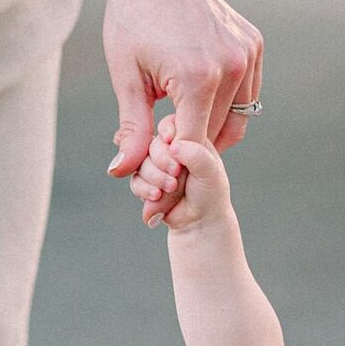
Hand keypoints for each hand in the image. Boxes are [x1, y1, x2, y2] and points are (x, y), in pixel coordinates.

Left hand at [103, 0, 260, 215]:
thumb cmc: (133, 18)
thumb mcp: (126, 75)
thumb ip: (132, 127)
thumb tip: (122, 172)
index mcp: (198, 77)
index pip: (193, 147)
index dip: (174, 171)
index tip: (156, 188)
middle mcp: (232, 66)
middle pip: (216, 136)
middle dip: (189, 154)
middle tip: (161, 157)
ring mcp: (248, 54)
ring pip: (235, 120)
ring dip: (208, 132)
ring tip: (175, 125)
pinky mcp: (254, 45)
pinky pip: (244, 96)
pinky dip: (223, 108)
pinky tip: (194, 101)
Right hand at [130, 116, 234, 232]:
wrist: (199, 222)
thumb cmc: (210, 192)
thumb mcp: (210, 171)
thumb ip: (195, 155)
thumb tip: (173, 146)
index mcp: (189, 138)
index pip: (171, 124)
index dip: (169, 132)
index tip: (171, 140)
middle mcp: (171, 149)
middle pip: (153, 143)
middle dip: (162, 160)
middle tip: (176, 174)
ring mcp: (156, 164)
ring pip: (141, 162)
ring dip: (154, 177)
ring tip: (171, 188)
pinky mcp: (145, 180)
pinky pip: (135, 179)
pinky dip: (144, 189)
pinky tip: (156, 196)